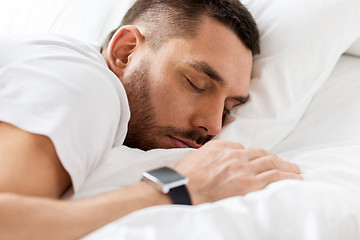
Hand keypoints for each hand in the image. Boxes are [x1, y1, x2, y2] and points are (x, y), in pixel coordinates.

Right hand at [174, 140, 302, 204]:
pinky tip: (294, 179)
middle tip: (290, 164)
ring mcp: (243, 171)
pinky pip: (272, 179)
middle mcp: (236, 156)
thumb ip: (214, 152)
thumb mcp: (198, 155)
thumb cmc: (185, 176)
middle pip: (264, 155)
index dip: (260, 156)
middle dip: (278, 159)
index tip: (266, 161)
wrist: (181, 190)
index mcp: (224, 148)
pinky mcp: (247, 186)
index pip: (248, 149)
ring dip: (287, 168)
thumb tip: (226, 154)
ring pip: (272, 165)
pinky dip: (286, 177)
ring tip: (296, 171)